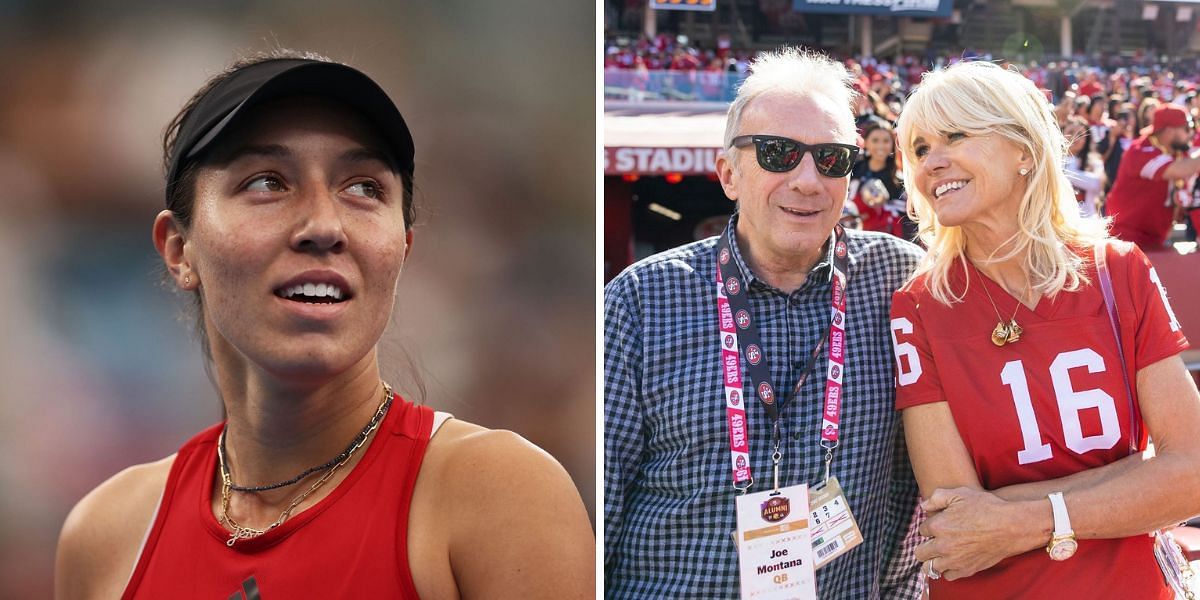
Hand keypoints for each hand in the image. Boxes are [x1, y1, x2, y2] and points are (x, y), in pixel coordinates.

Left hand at [914, 488, 1046, 580]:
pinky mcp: (966, 570)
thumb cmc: (986, 507)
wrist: (1011, 526)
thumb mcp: (960, 493)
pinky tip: (954, 560)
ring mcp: (954, 560)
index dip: (931, 526)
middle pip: (920, 552)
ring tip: (942, 553)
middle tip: (936, 541)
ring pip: (930, 567)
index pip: (922, 530)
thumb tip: (924, 506)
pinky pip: (948, 576)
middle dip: (926, 545)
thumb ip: (937, 498)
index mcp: (938, 526)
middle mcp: (942, 546)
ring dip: (934, 560)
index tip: (941, 524)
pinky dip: (949, 570)